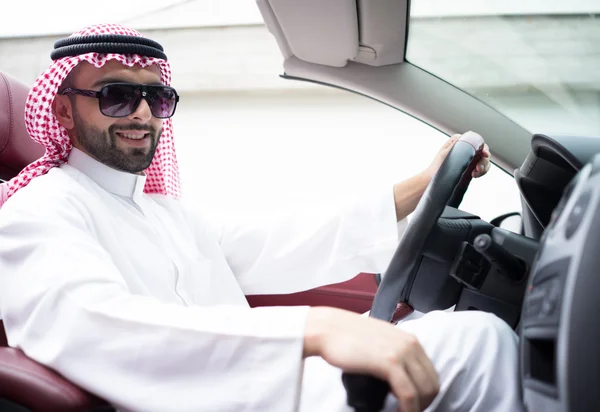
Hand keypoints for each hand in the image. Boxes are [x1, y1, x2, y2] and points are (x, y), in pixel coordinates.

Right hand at [304, 307, 439, 411]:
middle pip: (432, 385)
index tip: (412, 405)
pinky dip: (406, 409)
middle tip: (405, 411)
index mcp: (410, 339)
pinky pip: (408, 394)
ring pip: (424, 391)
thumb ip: (393, 353)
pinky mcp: (390, 362)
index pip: (431, 374)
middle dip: (422, 404)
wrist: (328, 329)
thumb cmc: (347, 336)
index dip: (425, 395)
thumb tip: (399, 375)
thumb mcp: (380, 341)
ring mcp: (401, 352)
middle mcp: (410, 344)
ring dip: (415, 409)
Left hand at [425, 134, 490, 179]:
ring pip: (484, 160)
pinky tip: (475, 175)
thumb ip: (455, 144)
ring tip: (476, 173)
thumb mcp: (445, 152)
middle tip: (478, 168)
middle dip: (484, 160)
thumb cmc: (437, 166)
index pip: (477, 142)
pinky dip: (482, 172)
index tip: (484, 154)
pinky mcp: (470, 168)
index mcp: (460, 142)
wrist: (433, 179)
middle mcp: (466, 149)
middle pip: (483, 151)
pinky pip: (482, 168)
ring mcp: (469, 159)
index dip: (483, 148)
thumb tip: (465, 136)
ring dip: (484, 167)